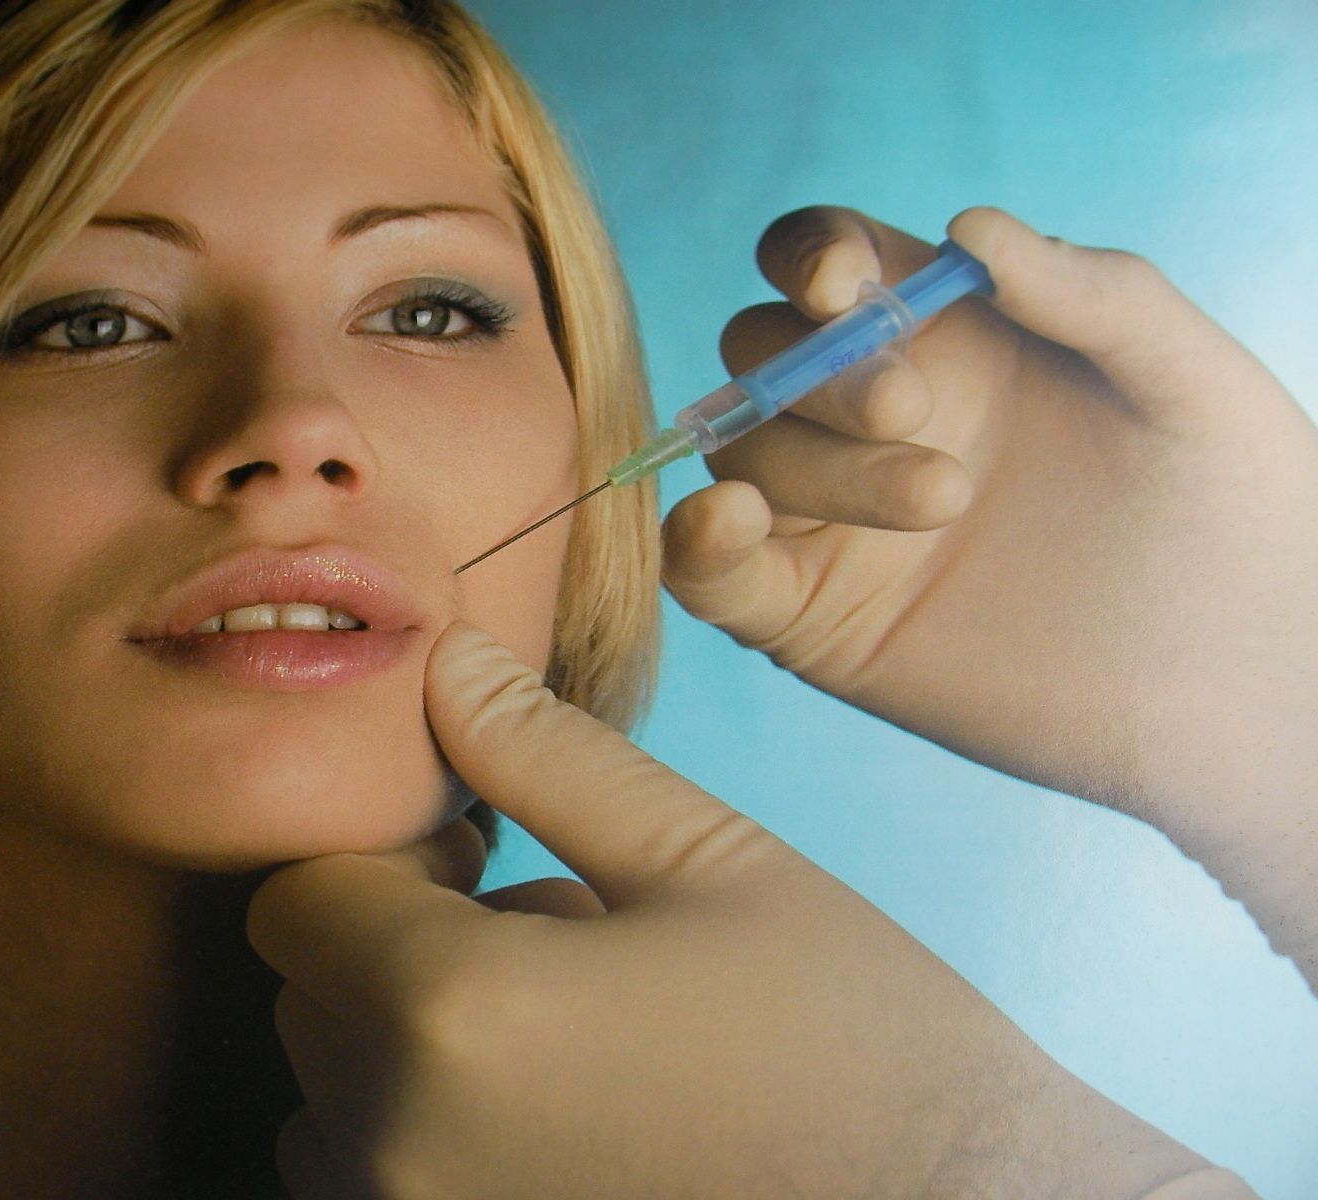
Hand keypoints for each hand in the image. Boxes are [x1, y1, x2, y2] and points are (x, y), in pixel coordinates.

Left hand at [246, 622, 1206, 1198]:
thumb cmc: (848, 1037)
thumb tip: (445, 661)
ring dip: (408, 1047)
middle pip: (308, 997)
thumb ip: (545, 754)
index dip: (384, 857)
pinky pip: (375, 1185)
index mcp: (449, 1014)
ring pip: (333, 1100)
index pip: (299, 899)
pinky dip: (429, 1135)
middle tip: (539, 931)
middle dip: (394, 943)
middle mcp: (400, 1146)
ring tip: (561, 1031)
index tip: (478, 855)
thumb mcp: (704, 858)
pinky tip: (564, 1113)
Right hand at [661, 208, 1317, 890]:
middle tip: (915, 408)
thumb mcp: (1190, 380)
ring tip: (941, 501)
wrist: (1234, 687)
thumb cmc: (1233, 517)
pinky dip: (691, 541)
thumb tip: (968, 228)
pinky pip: (710, 570)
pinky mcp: (808, 617)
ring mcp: (832, 521)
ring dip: (815, 465)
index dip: (812, 257)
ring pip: (748, 455)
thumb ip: (1092, 291)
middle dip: (820, 370)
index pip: (829, 264)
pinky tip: (725, 521)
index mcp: (951, 340)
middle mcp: (873, 422)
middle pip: (767, 354)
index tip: (844, 285)